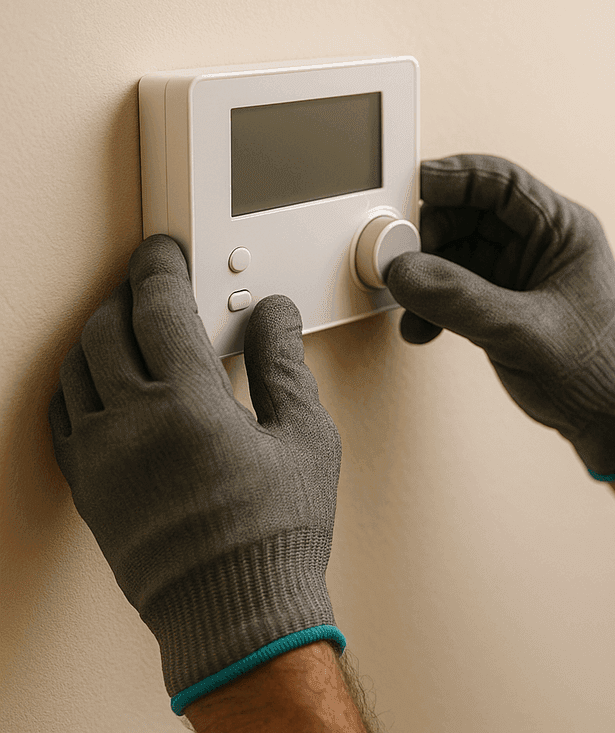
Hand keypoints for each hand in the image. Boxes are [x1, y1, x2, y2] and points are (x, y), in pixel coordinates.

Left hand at [47, 234, 343, 711]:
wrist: (234, 610)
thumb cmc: (275, 533)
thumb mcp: (305, 438)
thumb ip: (283, 367)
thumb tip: (275, 318)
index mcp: (187, 402)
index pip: (157, 306)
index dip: (160, 267)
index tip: (166, 252)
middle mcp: (130, 422)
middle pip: (105, 328)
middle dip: (126, 295)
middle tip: (151, 284)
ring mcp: (99, 456)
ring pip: (74, 368)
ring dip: (98, 335)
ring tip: (127, 328)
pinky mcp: (87, 488)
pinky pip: (62, 416)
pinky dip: (77, 385)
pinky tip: (101, 384)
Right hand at [386, 154, 614, 477]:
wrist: (614, 421)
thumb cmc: (599, 372)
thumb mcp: (523, 331)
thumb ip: (460, 299)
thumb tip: (404, 272)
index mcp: (564, 230)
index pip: (501, 183)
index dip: (452, 179)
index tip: (410, 189)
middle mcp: (542, 244)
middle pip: (470, 213)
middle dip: (430, 236)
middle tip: (401, 260)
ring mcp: (522, 274)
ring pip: (458, 251)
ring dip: (427, 276)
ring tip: (411, 305)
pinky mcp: (506, 304)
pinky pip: (457, 287)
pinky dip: (435, 303)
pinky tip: (422, 328)